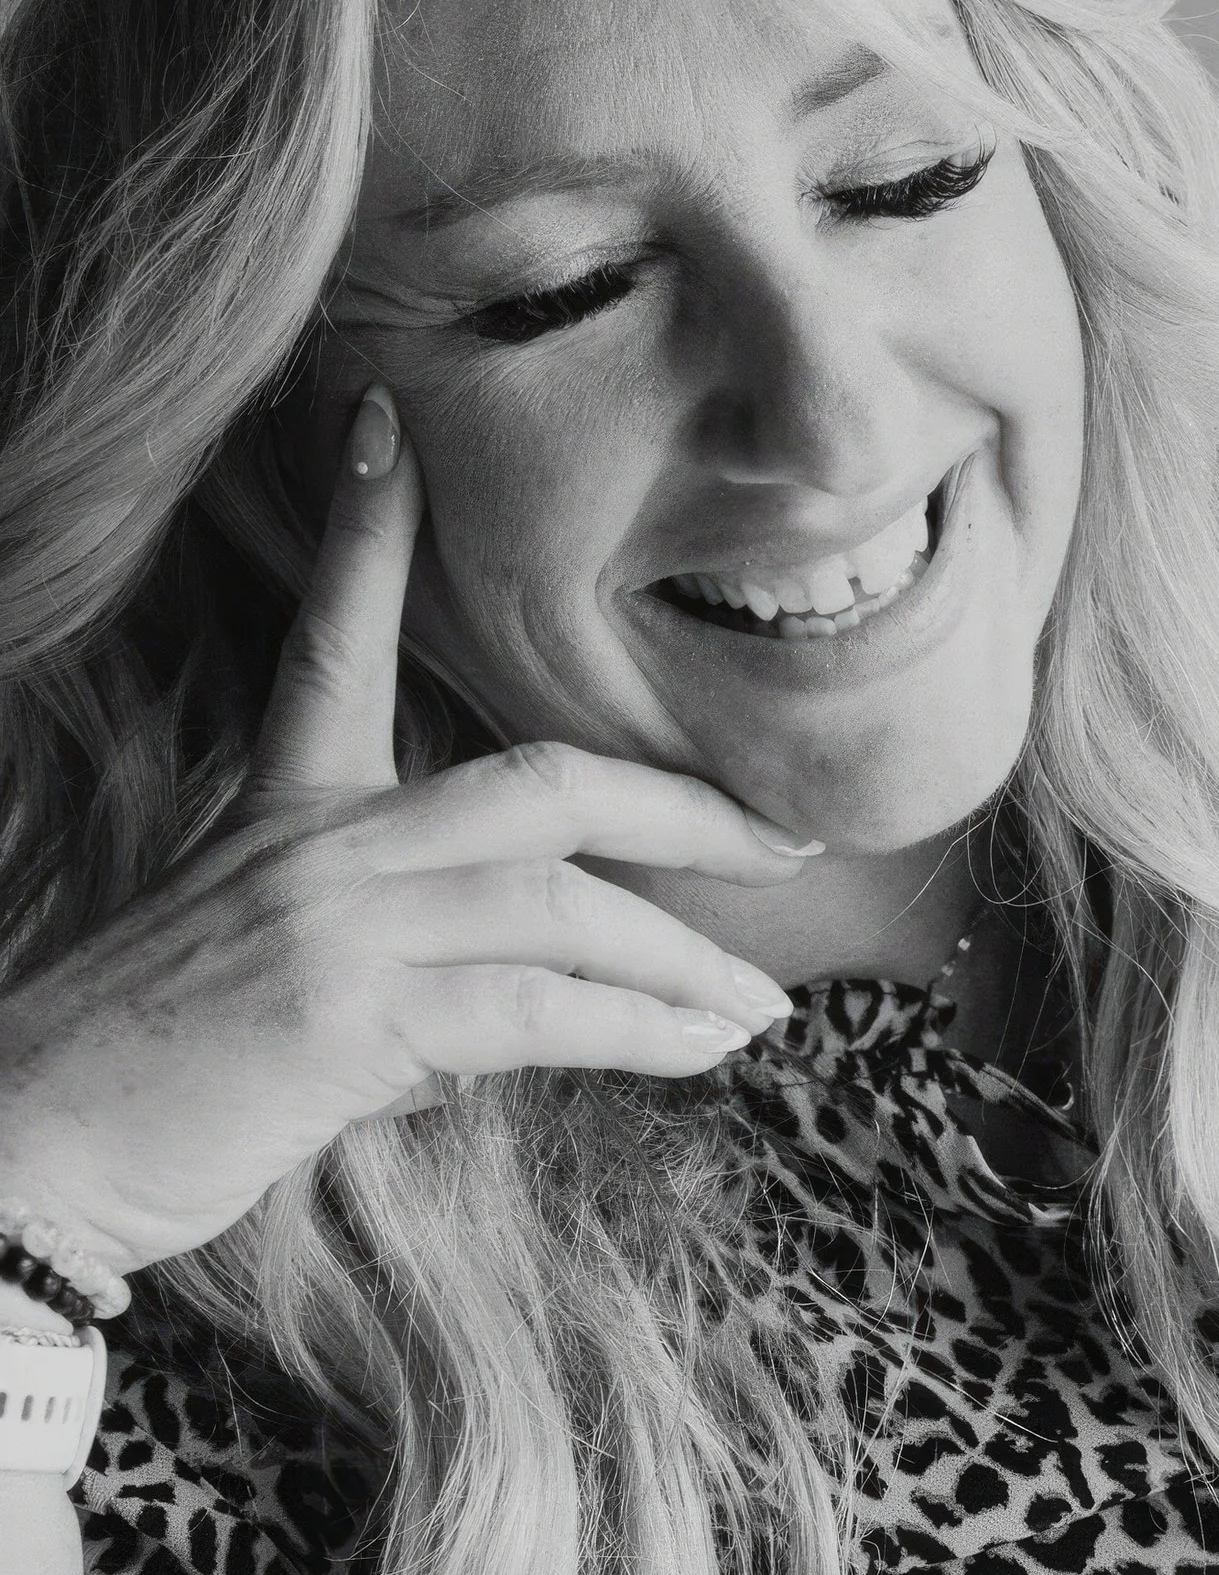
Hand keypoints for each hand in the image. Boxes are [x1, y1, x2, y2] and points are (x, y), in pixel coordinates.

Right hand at [0, 386, 813, 1272]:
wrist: (25, 1152)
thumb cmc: (145, 1080)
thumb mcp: (270, 987)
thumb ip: (392, 976)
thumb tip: (490, 1025)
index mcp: (281, 812)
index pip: (332, 642)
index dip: (368, 531)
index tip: (389, 422)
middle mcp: (315, 846)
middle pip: (543, 782)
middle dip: (683, 810)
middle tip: (786, 839)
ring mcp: (334, 924)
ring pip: (563, 904)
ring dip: (684, 960)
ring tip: (763, 1006)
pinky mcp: (345, 1018)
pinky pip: (539, 1011)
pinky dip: (640, 1030)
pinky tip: (703, 1049)